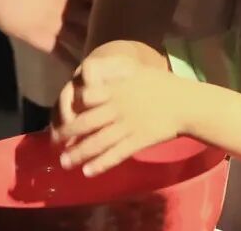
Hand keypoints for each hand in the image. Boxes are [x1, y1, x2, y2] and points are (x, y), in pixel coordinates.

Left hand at [51, 54, 189, 175]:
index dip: (70, 106)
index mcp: (116, 88)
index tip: (60, 114)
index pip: (85, 97)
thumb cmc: (162, 84)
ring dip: (79, 153)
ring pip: (97, 142)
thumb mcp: (136, 69)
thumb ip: (114, 71)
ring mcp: (127, 126)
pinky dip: (100, 164)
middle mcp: (117, 107)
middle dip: (67, 134)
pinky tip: (88, 171)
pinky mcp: (136, 142)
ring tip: (65, 162)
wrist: (185, 104)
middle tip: (55, 142)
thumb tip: (89, 68)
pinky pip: (115, 155)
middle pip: (86, 122)